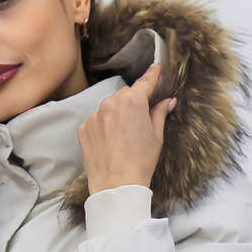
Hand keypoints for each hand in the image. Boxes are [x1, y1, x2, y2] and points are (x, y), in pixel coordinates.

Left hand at [77, 62, 175, 195]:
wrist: (116, 184)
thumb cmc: (141, 161)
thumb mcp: (156, 136)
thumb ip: (159, 113)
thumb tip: (168, 101)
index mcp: (133, 102)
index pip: (144, 82)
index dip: (152, 74)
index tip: (156, 67)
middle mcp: (111, 103)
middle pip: (125, 94)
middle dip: (132, 101)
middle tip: (139, 119)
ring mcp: (95, 115)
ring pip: (109, 106)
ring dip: (116, 113)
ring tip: (122, 135)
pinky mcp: (84, 128)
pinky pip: (96, 120)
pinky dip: (103, 126)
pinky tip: (109, 141)